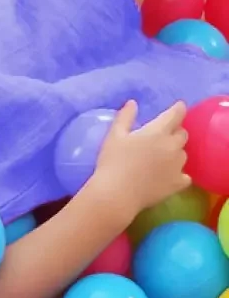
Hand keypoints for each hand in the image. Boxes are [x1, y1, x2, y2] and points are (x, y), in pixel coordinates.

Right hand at [93, 100, 189, 216]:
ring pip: (183, 154)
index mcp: (158, 132)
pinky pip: (184, 176)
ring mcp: (178, 166)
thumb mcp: (113, 136)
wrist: (116, 194)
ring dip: (175, 152)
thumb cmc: (112, 162)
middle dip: (175, 132)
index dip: (178, 109)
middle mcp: (173, 146)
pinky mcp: (177, 183)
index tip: (178, 106)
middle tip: (163, 135)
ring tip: (161, 158)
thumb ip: (124, 117)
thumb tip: (132, 103)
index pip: (176, 114)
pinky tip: (168, 176)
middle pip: (182, 134)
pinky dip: (178, 174)